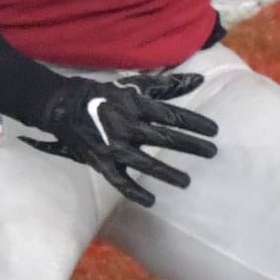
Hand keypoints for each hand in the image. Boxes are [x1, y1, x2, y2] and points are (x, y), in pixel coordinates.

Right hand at [21, 70, 220, 206]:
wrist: (64, 105)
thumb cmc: (105, 94)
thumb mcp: (136, 86)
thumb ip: (168, 85)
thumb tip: (200, 79)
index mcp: (136, 106)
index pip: (172, 115)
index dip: (195, 123)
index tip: (215, 131)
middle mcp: (127, 125)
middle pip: (164, 137)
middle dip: (190, 146)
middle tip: (212, 153)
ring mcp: (114, 145)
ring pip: (144, 161)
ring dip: (167, 172)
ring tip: (186, 182)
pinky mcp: (101, 161)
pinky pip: (119, 180)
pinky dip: (134, 191)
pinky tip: (151, 201)